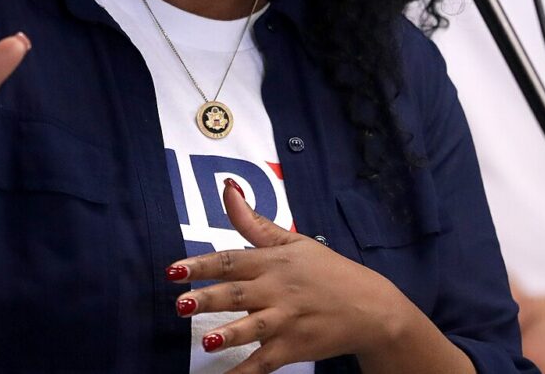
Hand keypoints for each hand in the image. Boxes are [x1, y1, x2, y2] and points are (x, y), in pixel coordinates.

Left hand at [166, 180, 434, 373]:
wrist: (370, 308)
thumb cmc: (327, 272)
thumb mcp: (293, 242)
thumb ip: (253, 222)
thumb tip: (227, 188)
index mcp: (273, 263)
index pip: (231, 261)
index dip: (201, 265)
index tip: (174, 270)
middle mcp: (276, 291)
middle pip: (237, 295)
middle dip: (208, 300)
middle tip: (180, 304)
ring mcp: (285, 322)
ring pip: (252, 329)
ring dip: (229, 335)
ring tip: (208, 341)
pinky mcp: (293, 348)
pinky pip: (264, 363)